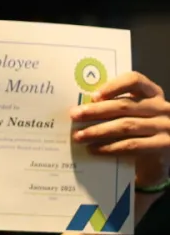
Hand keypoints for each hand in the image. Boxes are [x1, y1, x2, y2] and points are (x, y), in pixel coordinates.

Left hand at [70, 71, 169, 187]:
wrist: (161, 153)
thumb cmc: (141, 129)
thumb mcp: (134, 113)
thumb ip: (116, 106)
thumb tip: (82, 108)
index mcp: (152, 93)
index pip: (134, 80)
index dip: (113, 86)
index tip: (94, 95)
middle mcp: (161, 107)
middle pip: (124, 105)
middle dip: (96, 111)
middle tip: (74, 116)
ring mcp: (164, 126)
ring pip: (126, 126)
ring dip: (98, 131)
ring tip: (79, 135)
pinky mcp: (163, 145)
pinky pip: (131, 145)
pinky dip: (110, 147)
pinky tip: (94, 149)